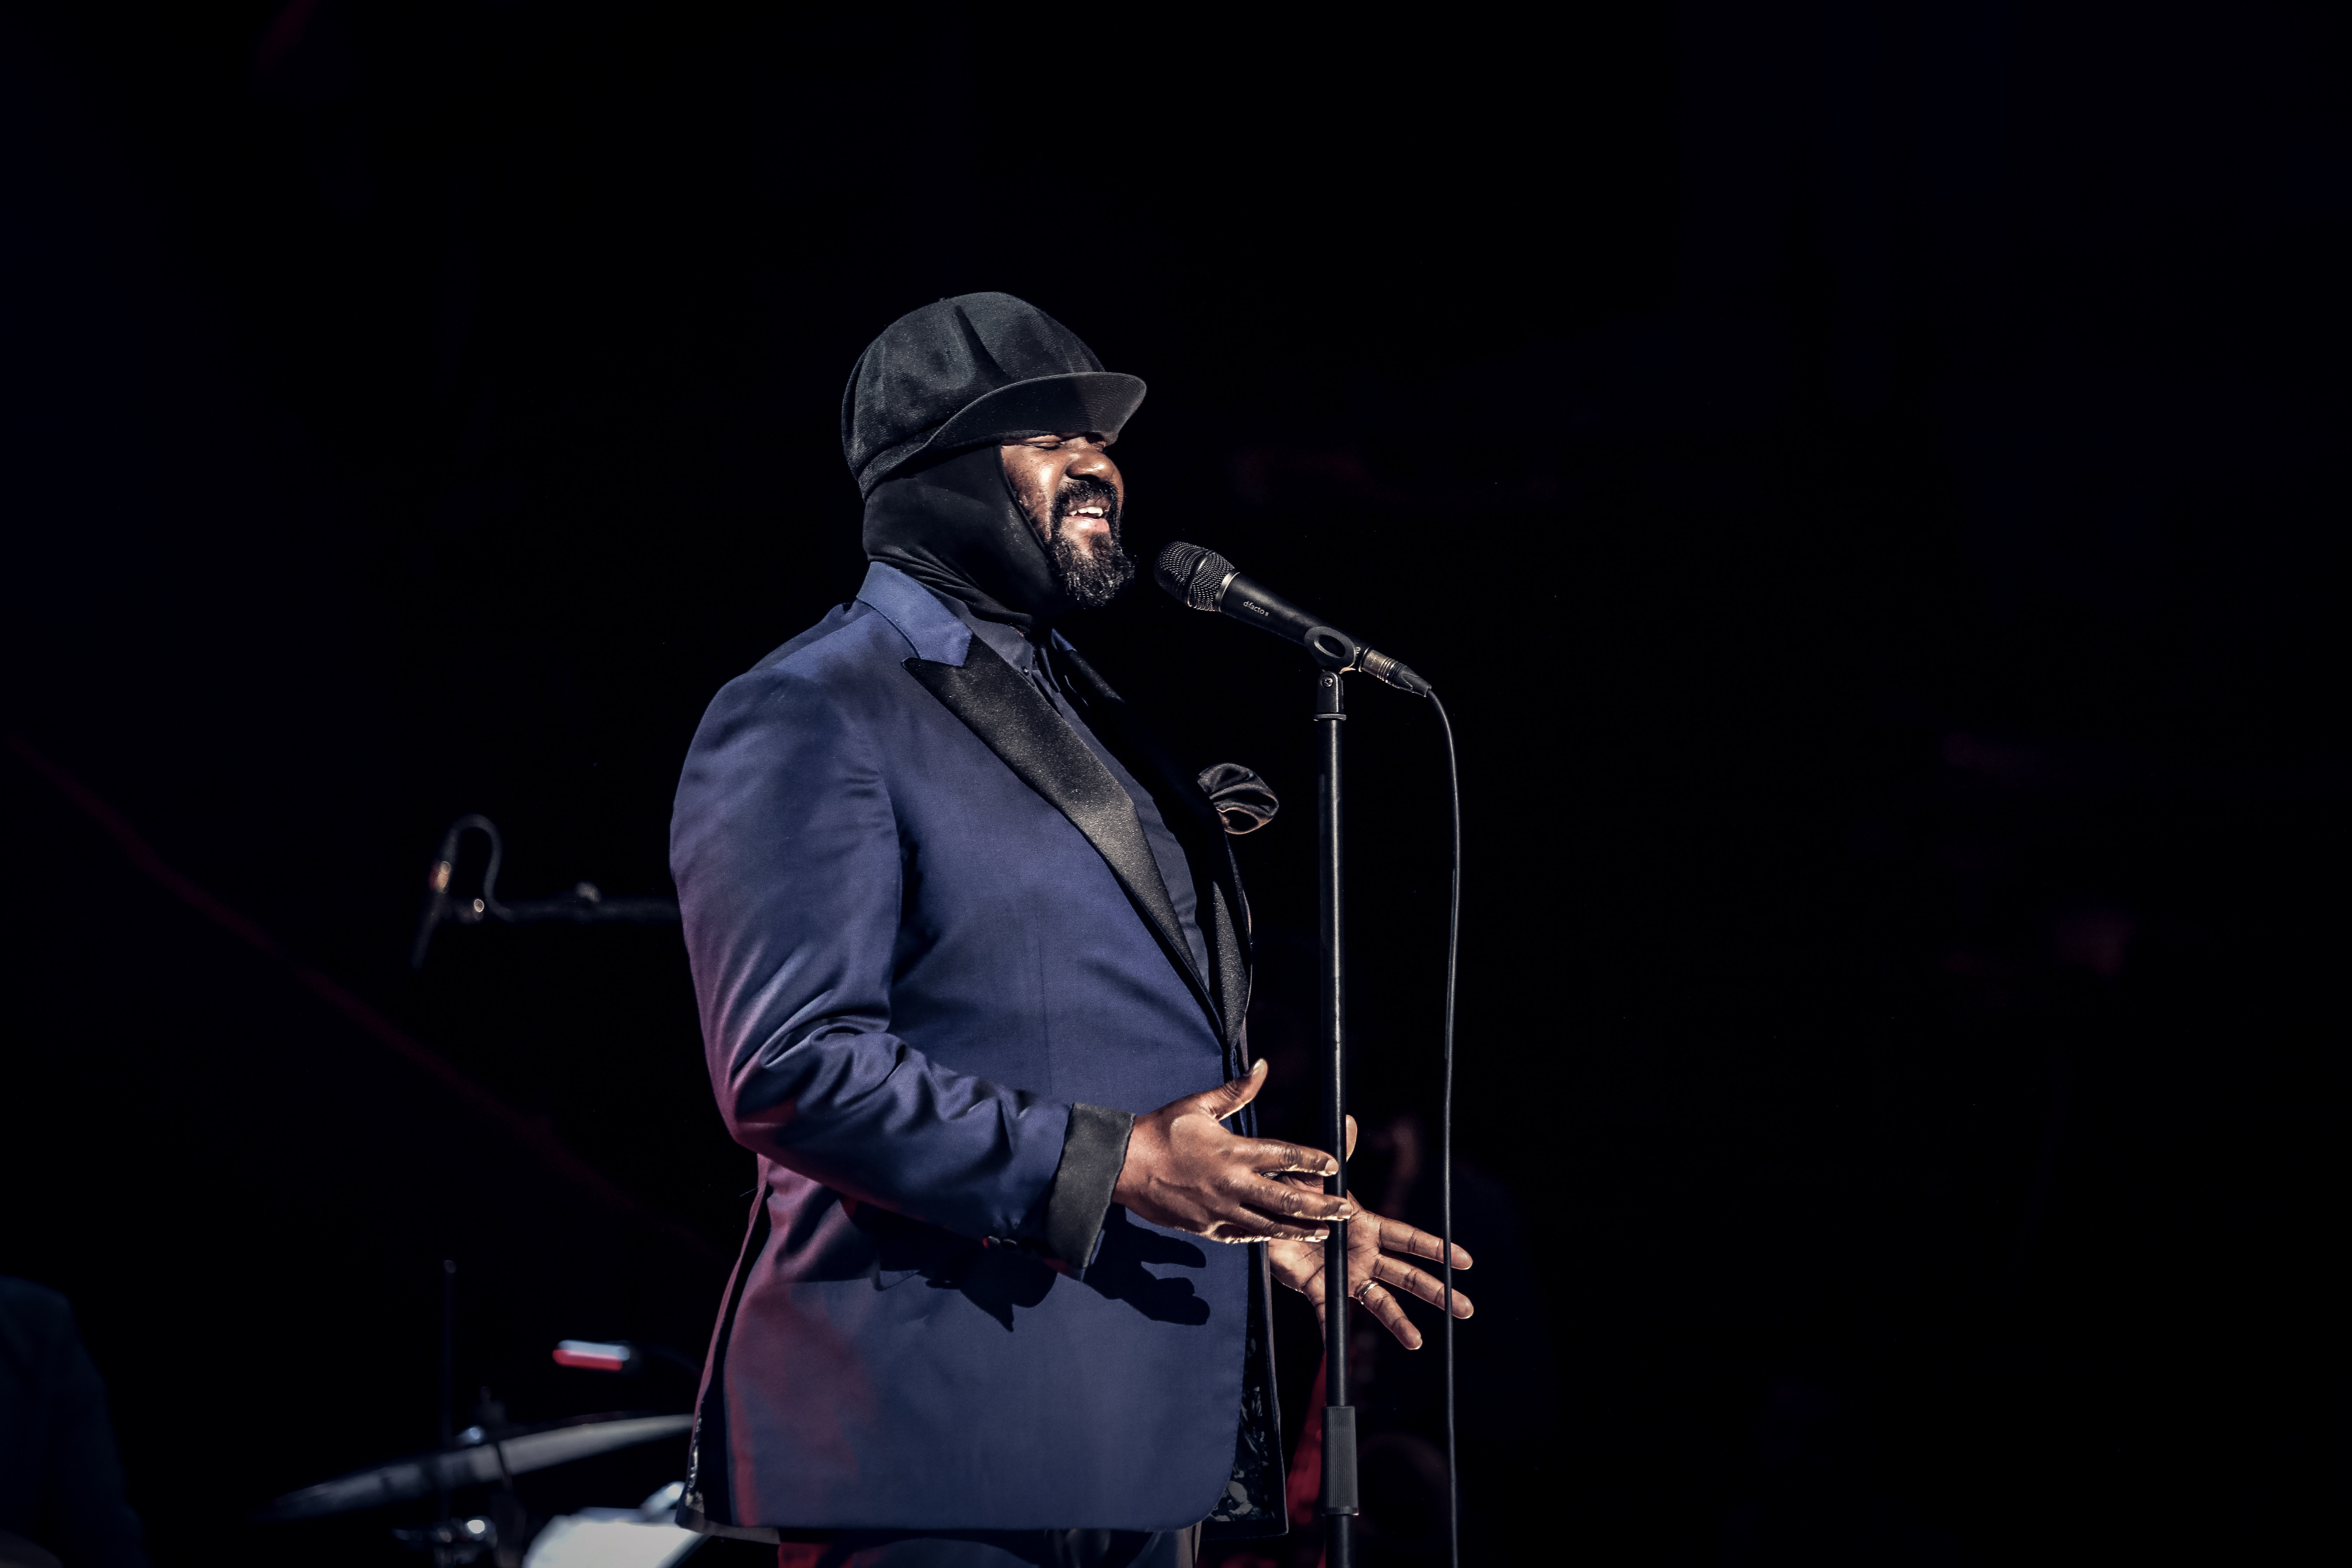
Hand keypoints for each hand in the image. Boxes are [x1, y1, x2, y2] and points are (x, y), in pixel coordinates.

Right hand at [1112, 1060, 1357, 1242]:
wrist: (1124, 1167)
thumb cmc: (1161, 1132)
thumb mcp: (1198, 1106)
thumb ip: (1236, 1091)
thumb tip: (1262, 1065)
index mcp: (1233, 1151)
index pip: (1284, 1156)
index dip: (1313, 1160)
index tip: (1335, 1164)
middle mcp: (1232, 1183)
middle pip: (1286, 1198)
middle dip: (1321, 1206)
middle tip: (1346, 1209)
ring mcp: (1221, 1209)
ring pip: (1271, 1224)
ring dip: (1302, 1229)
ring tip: (1326, 1233)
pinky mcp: (1208, 1228)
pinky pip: (1245, 1236)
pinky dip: (1268, 1236)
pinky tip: (1285, 1237)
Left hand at [1266, 1116, 1474, 1348]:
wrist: (1268, 1218)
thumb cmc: (1298, 1196)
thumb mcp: (1318, 1176)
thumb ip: (1338, 1154)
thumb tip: (1348, 1120)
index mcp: (1367, 1228)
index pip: (1408, 1239)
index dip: (1436, 1249)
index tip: (1464, 1261)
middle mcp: (1363, 1256)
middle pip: (1405, 1275)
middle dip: (1434, 1291)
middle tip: (1464, 1308)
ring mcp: (1344, 1276)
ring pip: (1378, 1301)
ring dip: (1398, 1322)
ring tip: (1416, 1342)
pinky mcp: (1318, 1290)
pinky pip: (1326, 1314)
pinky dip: (1331, 1332)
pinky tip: (1339, 1348)